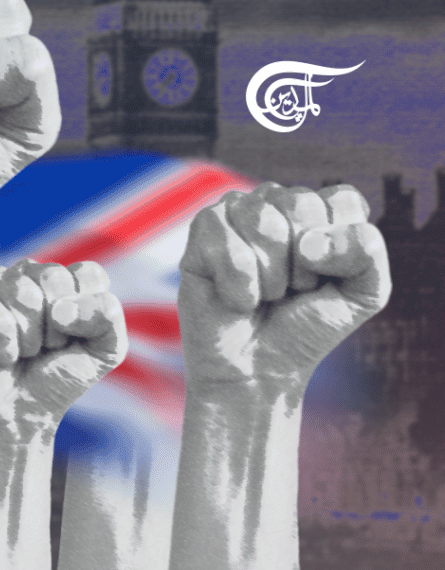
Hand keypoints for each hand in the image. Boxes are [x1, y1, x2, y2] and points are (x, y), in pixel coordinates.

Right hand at [0, 259, 126, 442]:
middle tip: (45, 347)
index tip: (75, 337)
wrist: (16, 416)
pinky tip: (0, 354)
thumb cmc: (58, 380)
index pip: (87, 274)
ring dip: (27, 337)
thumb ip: (108, 317)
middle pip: (53, 277)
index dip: (85, 311)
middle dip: (55, 327)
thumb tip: (63, 308)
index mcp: (68, 282)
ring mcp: (0, 282)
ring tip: (23, 351)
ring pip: (22, 292)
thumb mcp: (104, 351)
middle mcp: (34, 275)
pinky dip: (2, 344)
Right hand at [178, 182, 390, 393]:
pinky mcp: (202, 229)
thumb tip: (311, 242)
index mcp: (318, 212)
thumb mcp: (363, 294)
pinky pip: (226, 243)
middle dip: (303, 264)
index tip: (326, 278)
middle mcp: (276, 203)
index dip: (340, 246)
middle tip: (291, 290)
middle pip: (301, 203)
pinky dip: (238, 283)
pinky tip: (237, 297)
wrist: (257, 369)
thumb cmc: (305, 329)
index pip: (341, 200)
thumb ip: (367, 253)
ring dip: (270, 276)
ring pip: (262, 221)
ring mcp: (236, 211)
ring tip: (263, 294)